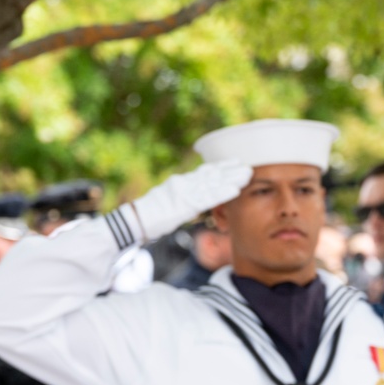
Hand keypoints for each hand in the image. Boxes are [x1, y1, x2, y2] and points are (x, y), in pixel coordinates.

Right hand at [133, 160, 251, 239]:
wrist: (135, 222)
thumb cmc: (152, 217)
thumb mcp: (171, 204)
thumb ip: (185, 198)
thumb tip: (195, 199)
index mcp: (180, 183)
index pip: (204, 172)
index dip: (221, 167)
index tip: (236, 162)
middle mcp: (183, 184)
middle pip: (211, 175)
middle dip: (230, 170)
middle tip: (248, 166)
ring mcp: (183, 192)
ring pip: (211, 183)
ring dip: (230, 179)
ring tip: (247, 175)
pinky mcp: (183, 204)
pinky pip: (206, 198)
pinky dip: (221, 193)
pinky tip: (234, 190)